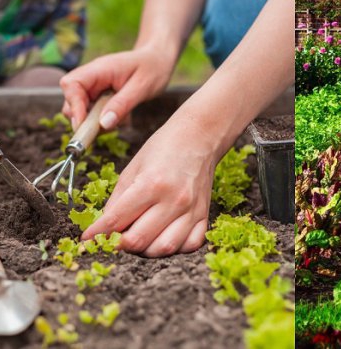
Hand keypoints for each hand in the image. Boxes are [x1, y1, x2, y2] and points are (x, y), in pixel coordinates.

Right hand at [60, 46, 175, 130]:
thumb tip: (103, 124)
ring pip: (81, 110)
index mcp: (99, 69)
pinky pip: (93, 113)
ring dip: (96, 122)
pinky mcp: (100, 96)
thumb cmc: (153, 68)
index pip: (71, 84)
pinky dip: (104, 120)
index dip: (74, 106)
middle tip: (107, 128)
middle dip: (84, 119)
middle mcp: (92, 78)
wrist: (158, 60)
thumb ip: (122, 104)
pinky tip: (122, 117)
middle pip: (71, 101)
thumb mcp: (142, 87)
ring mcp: (95, 87)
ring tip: (120, 120)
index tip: (84, 124)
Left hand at [81, 112, 220, 256]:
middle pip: (138, 241)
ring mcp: (192, 210)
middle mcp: (174, 200)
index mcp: (151, 184)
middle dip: (119, 245)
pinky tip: (163, 238)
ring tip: (137, 239)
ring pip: (164, 249)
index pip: (116, 221)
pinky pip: (190, 245)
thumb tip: (104, 227)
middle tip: (112, 239)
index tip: (87, 240)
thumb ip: (117, 200)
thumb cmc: (164, 148)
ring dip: (145, 251)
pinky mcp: (204, 214)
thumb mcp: (132, 168)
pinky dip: (174, 248)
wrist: (199, 137)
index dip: (96, 234)